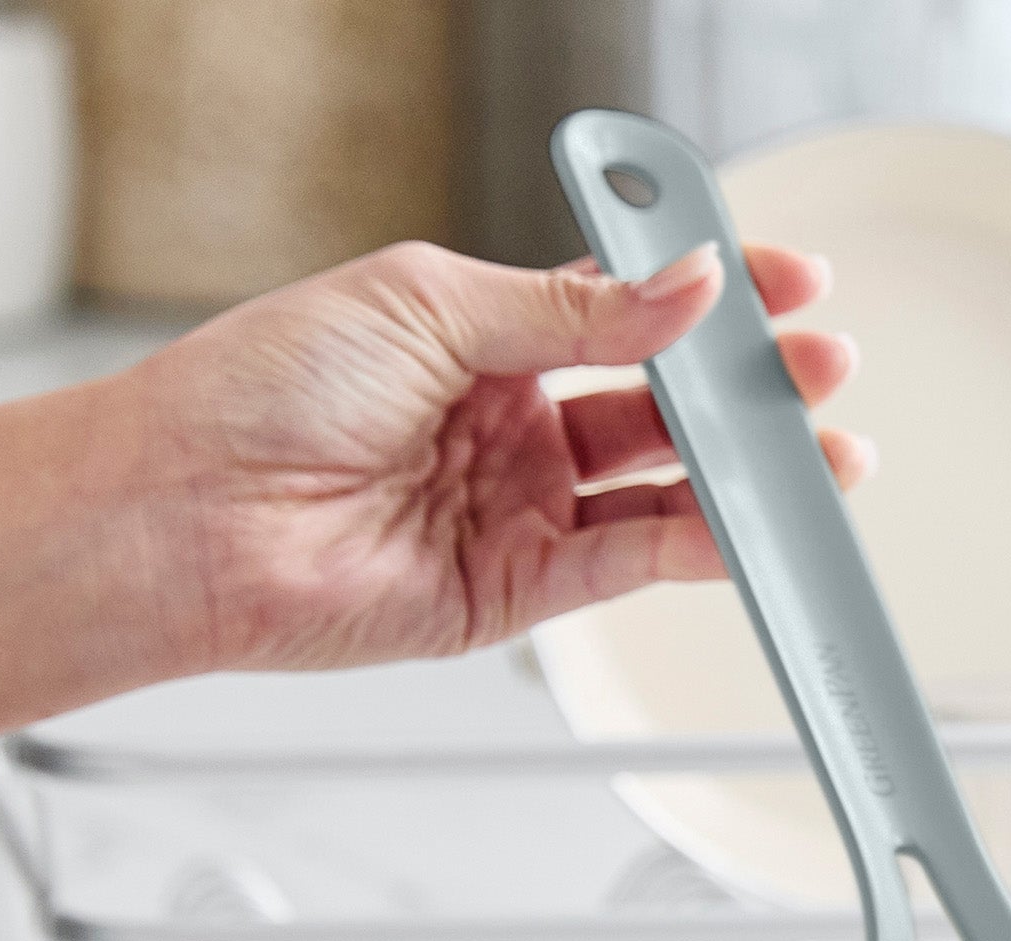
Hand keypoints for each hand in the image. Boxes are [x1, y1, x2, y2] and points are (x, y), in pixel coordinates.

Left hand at [0, 239, 863, 732]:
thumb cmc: (262, 392)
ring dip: (743, 472)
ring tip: (815, 455)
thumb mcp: (427, 303)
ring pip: (662, 488)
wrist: (195, 515)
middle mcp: (510, 421)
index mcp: (481, 333)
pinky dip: (699, 546)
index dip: (705, 293)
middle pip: (659, 400)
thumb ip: (569, 309)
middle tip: (815, 369)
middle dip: (745, 386)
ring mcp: (523, 508)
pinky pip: (633, 564)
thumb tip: (680, 289)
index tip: (777, 281)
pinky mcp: (524, 588)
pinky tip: (746, 522)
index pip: (623, 306)